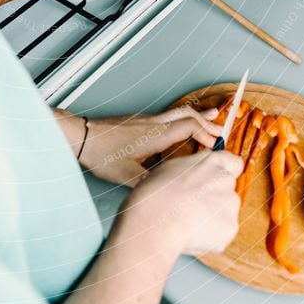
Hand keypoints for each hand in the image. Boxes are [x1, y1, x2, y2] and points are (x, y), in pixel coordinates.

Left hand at [79, 104, 222, 186]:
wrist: (81, 137)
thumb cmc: (102, 155)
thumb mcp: (127, 176)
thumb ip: (150, 183)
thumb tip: (168, 192)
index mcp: (155, 135)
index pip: (189, 127)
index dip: (206, 134)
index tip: (217, 146)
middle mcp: (154, 123)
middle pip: (187, 115)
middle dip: (207, 121)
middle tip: (222, 128)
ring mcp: (146, 119)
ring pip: (177, 112)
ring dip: (196, 115)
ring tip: (211, 116)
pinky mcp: (138, 120)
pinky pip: (167, 115)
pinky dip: (182, 117)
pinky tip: (179, 125)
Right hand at [122, 148, 242, 257]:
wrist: (155, 219)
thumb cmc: (155, 192)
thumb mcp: (172, 167)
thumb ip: (194, 167)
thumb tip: (199, 169)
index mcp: (212, 161)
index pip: (234, 164)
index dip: (225, 174)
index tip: (214, 182)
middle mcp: (225, 179)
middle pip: (228, 190)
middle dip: (215, 198)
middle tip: (193, 207)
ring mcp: (230, 203)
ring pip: (225, 212)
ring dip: (213, 217)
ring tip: (188, 222)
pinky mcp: (231, 227)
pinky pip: (223, 232)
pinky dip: (212, 236)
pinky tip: (192, 234)